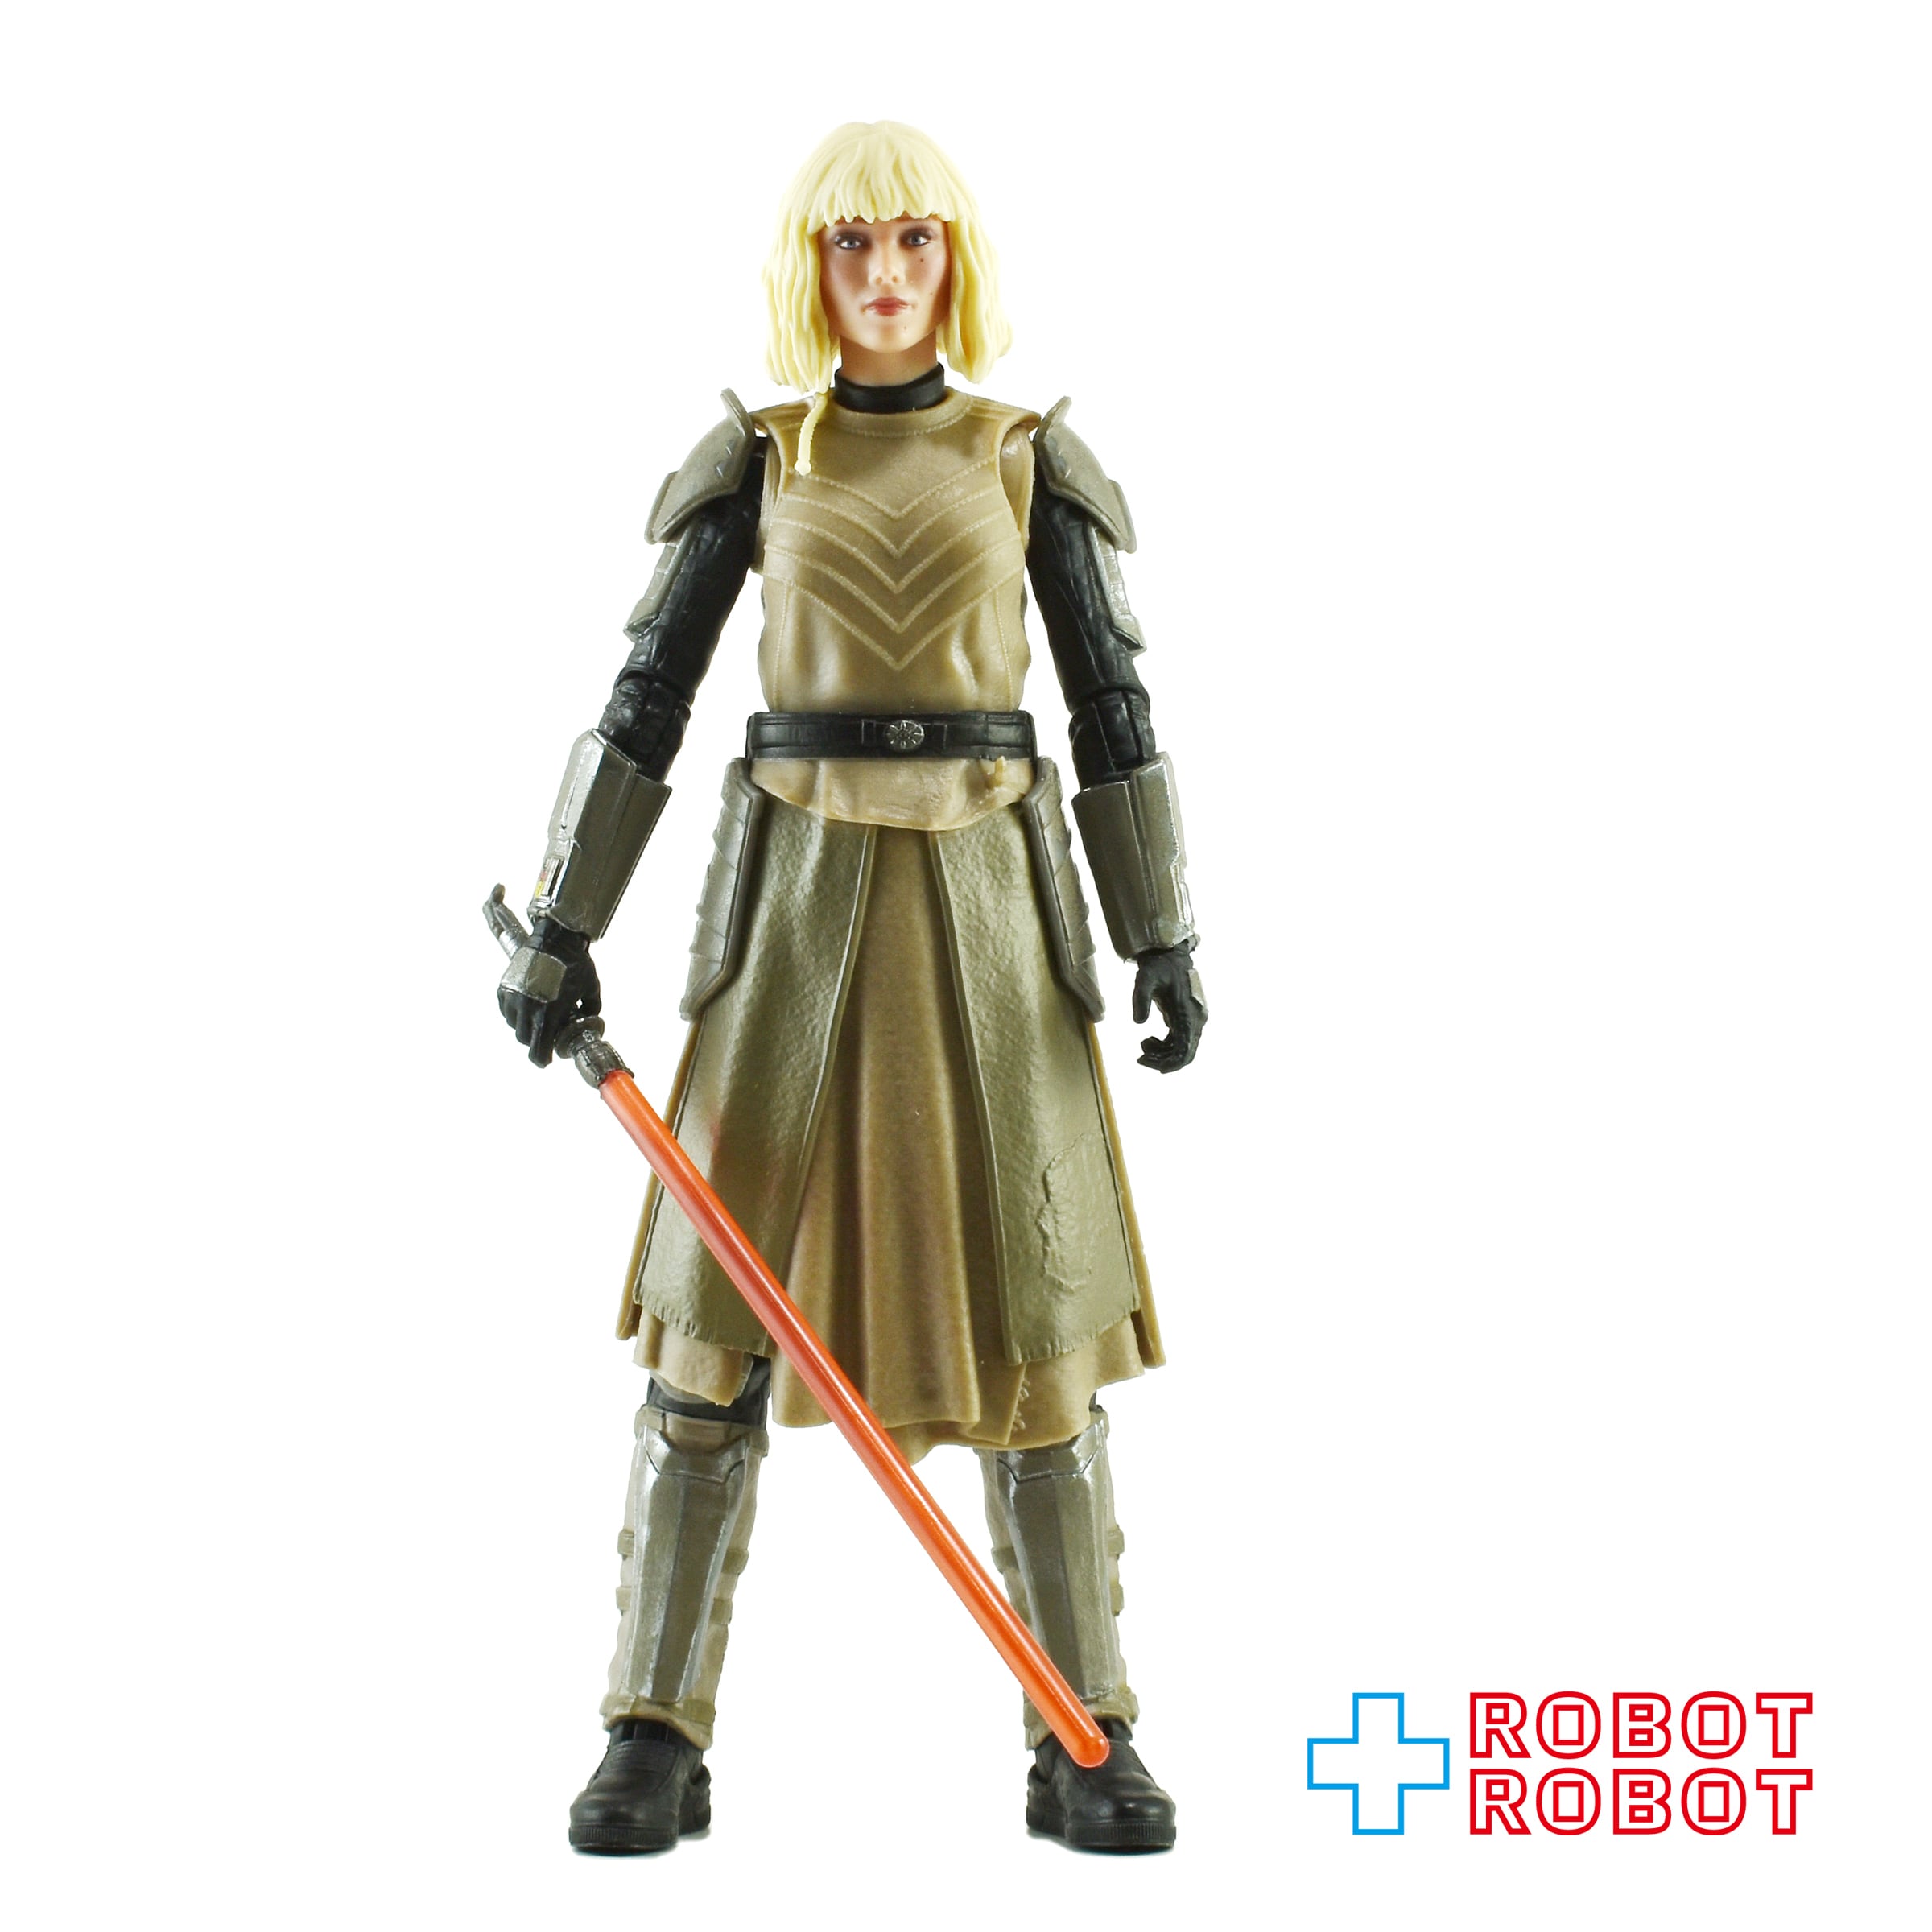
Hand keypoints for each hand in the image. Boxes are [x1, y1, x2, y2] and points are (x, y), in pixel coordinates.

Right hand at [497, 917, 602, 1067]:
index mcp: (548, 1014)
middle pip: (524, 1039)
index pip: (537, 1050)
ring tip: (538, 1017)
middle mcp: (526, 1008)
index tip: (546, 1060)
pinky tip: (527, 1005)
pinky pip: (506, 1009)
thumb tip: (590, 1020)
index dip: (542, 1059)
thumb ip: (591, 1010)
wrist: (555, 937)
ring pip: (514, 1025)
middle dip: (535, 1042)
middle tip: (547, 1036)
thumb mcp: (591, 990)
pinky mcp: (505, 986)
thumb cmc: (576, 964)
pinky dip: (514, 1012)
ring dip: (524, 1026)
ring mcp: (513, 997)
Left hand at [1131, 944, 1206, 1072]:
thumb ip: (1141, 998)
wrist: (1169, 956)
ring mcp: (1193, 1020)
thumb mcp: (1145, 979)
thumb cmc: (1157, 967)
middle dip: (1163, 1061)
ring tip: (1142, 1046)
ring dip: (1162, 1055)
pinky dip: (1164, 1047)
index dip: (1171, 1064)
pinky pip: (1178, 1042)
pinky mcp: (1187, 1019)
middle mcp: (1196, 1020)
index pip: (1185, 1049)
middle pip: (1185, 1054)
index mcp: (1188, 1013)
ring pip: (1182, 1050)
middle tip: (1140, 1058)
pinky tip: (1147, 1041)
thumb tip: (1138, 1022)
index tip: (1151, 1066)